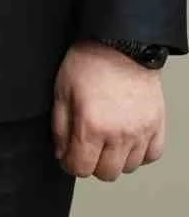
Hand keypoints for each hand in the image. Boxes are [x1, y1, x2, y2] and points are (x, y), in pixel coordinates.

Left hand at [52, 42, 165, 180]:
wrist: (121, 42)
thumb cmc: (90, 60)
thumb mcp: (62, 90)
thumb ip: (60, 126)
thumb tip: (61, 152)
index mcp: (91, 126)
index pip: (80, 168)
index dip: (70, 163)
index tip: (69, 155)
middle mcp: (119, 134)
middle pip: (106, 174)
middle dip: (92, 163)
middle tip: (88, 146)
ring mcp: (141, 132)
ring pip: (129, 168)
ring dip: (116, 159)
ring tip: (108, 139)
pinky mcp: (157, 125)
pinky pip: (152, 155)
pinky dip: (140, 153)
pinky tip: (129, 139)